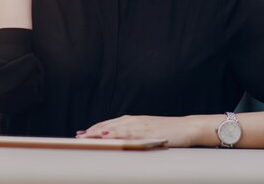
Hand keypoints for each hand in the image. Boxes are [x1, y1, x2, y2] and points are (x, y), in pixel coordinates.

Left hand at [77, 115, 197, 146]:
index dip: (94, 129)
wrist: (186, 127)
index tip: (81, 134)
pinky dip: (115, 135)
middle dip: (91, 131)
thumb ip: (133, 135)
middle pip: (107, 125)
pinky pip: (127, 133)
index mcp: (132, 120)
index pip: (108, 124)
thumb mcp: (147, 132)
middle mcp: (133, 120)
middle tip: (77, 137)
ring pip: (114, 128)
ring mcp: (139, 125)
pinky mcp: (145, 131)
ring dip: (98, 133)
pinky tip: (107, 136)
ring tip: (86, 137)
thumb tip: (120, 142)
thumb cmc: (167, 132)